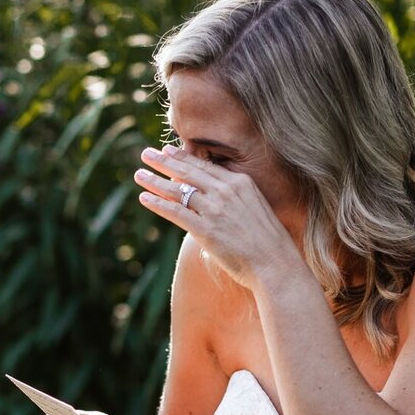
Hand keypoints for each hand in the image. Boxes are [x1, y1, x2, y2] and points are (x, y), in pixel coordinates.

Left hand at [134, 145, 299, 289]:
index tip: (167, 151)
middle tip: (146, 154)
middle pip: (188, 172)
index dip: (183, 157)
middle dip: (163, 161)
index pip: (205, 165)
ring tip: (139, 174)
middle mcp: (226, 191)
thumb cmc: (268, 242)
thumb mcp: (256, 207)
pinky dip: (157, 204)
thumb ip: (235, 198)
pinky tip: (144, 198)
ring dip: (155, 181)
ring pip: (178, 190)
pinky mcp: (205, 229)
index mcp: (241, 182)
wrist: (275, 263)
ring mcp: (215, 209)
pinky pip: (175, 212)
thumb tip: (216, 197)